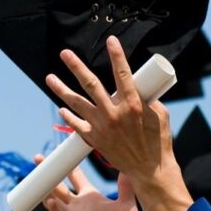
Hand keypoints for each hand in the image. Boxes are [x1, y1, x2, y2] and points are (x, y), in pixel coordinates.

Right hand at [42, 161, 152, 210]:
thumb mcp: (127, 205)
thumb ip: (126, 188)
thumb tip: (128, 168)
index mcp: (90, 196)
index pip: (75, 176)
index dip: (67, 164)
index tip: (61, 150)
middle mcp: (78, 205)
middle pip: (58, 184)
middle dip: (48, 172)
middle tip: (38, 157)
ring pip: (55, 199)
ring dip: (46, 188)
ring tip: (38, 176)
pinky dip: (54, 210)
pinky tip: (49, 201)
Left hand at [46, 36, 193, 210]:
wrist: (149, 170)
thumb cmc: (158, 142)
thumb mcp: (160, 116)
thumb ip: (147, 100)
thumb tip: (137, 89)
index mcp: (132, 105)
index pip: (122, 74)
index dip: (117, 55)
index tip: (110, 40)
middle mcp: (113, 113)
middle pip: (90, 84)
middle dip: (76, 66)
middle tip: (65, 54)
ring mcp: (101, 126)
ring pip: (76, 103)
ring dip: (61, 89)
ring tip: (49, 77)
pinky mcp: (94, 139)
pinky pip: (76, 125)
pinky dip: (68, 116)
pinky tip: (61, 108)